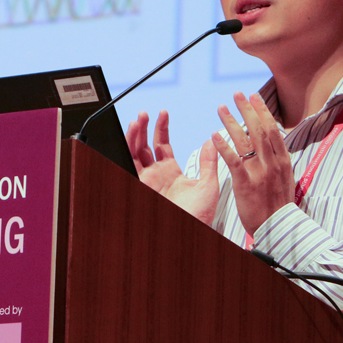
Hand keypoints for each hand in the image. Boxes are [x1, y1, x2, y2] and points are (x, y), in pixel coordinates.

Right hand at [126, 110, 218, 224]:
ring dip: (135, 134)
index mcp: (171, 172)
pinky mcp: (140, 184)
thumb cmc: (200, 215)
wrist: (190, 229)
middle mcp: (156, 174)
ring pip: (135, 151)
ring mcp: (147, 179)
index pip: (162, 144)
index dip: (161, 128)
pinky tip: (132, 134)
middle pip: (145, 145)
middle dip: (144, 128)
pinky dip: (128, 146)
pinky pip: (130, 162)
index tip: (162, 113)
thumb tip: (213, 140)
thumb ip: (209, 161)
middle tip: (145, 113)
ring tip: (138, 119)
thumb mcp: (209, 184)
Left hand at [211, 92, 294, 235]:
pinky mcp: (245, 183)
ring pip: (245, 142)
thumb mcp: (286, 178)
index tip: (254, 96)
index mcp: (283, 161)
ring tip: (221, 108)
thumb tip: (275, 141)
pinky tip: (213, 135)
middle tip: (237, 93)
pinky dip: (224, 147)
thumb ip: (279, 159)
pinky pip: (233, 161)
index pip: (272, 130)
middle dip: (247, 110)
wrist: (278, 227)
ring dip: (231, 122)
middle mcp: (272, 163)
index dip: (262, 111)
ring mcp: (259, 173)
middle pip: (259, 130)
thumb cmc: (279, 204)